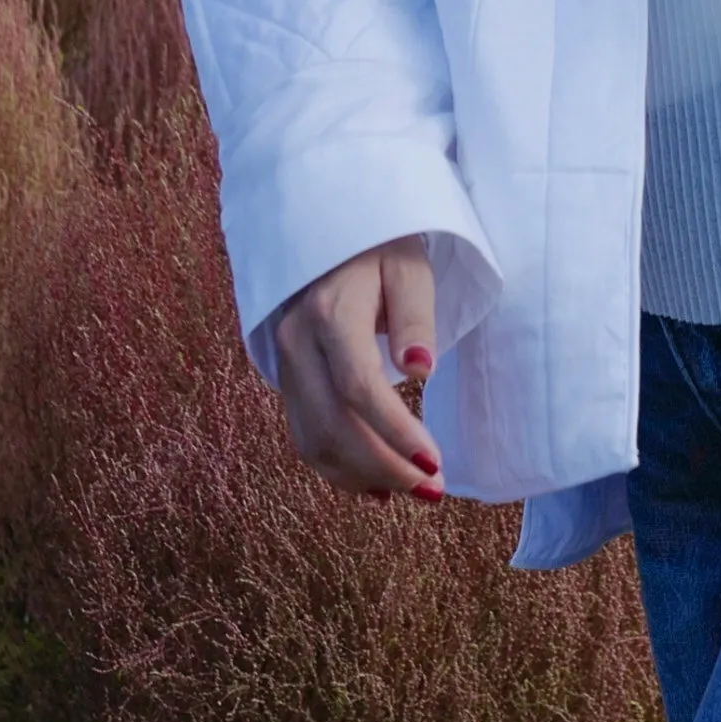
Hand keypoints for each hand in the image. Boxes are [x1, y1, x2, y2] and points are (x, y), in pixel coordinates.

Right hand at [270, 236, 445, 501]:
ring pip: (314, 439)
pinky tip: (375, 487)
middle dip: (385, 466)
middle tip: (433, 489)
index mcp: (331, 312)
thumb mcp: (408, 268)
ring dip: (363, 476)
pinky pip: (305, 437)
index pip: (358, 386)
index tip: (434, 463)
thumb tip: (420, 370)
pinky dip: (338, 470)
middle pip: (333, 424)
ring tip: (413, 490)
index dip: (395, 432)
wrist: (325, 231)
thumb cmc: (378, 249)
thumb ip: (414, 318)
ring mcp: (286, 365)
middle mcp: (298, 343)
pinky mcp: (287, 382)